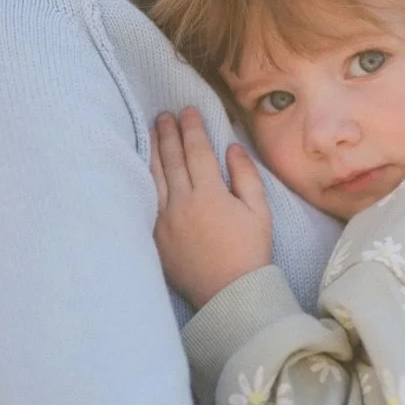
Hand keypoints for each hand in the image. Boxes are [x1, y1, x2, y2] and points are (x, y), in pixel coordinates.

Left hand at [150, 108, 272, 309]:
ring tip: (152, 131)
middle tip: (164, 114)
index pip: (197, 150)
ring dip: (153, 150)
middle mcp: (182, 203)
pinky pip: (147, 199)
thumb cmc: (249, 252)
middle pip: (172, 158)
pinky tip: (145, 167)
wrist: (229, 294)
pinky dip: (145, 178)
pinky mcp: (156, 236)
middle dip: (168, 133)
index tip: (187, 110)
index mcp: (210, 194)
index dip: (192, 128)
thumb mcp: (259, 211)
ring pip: (155, 176)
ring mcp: (165, 220)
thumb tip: (231, 147)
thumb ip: (245, 176)